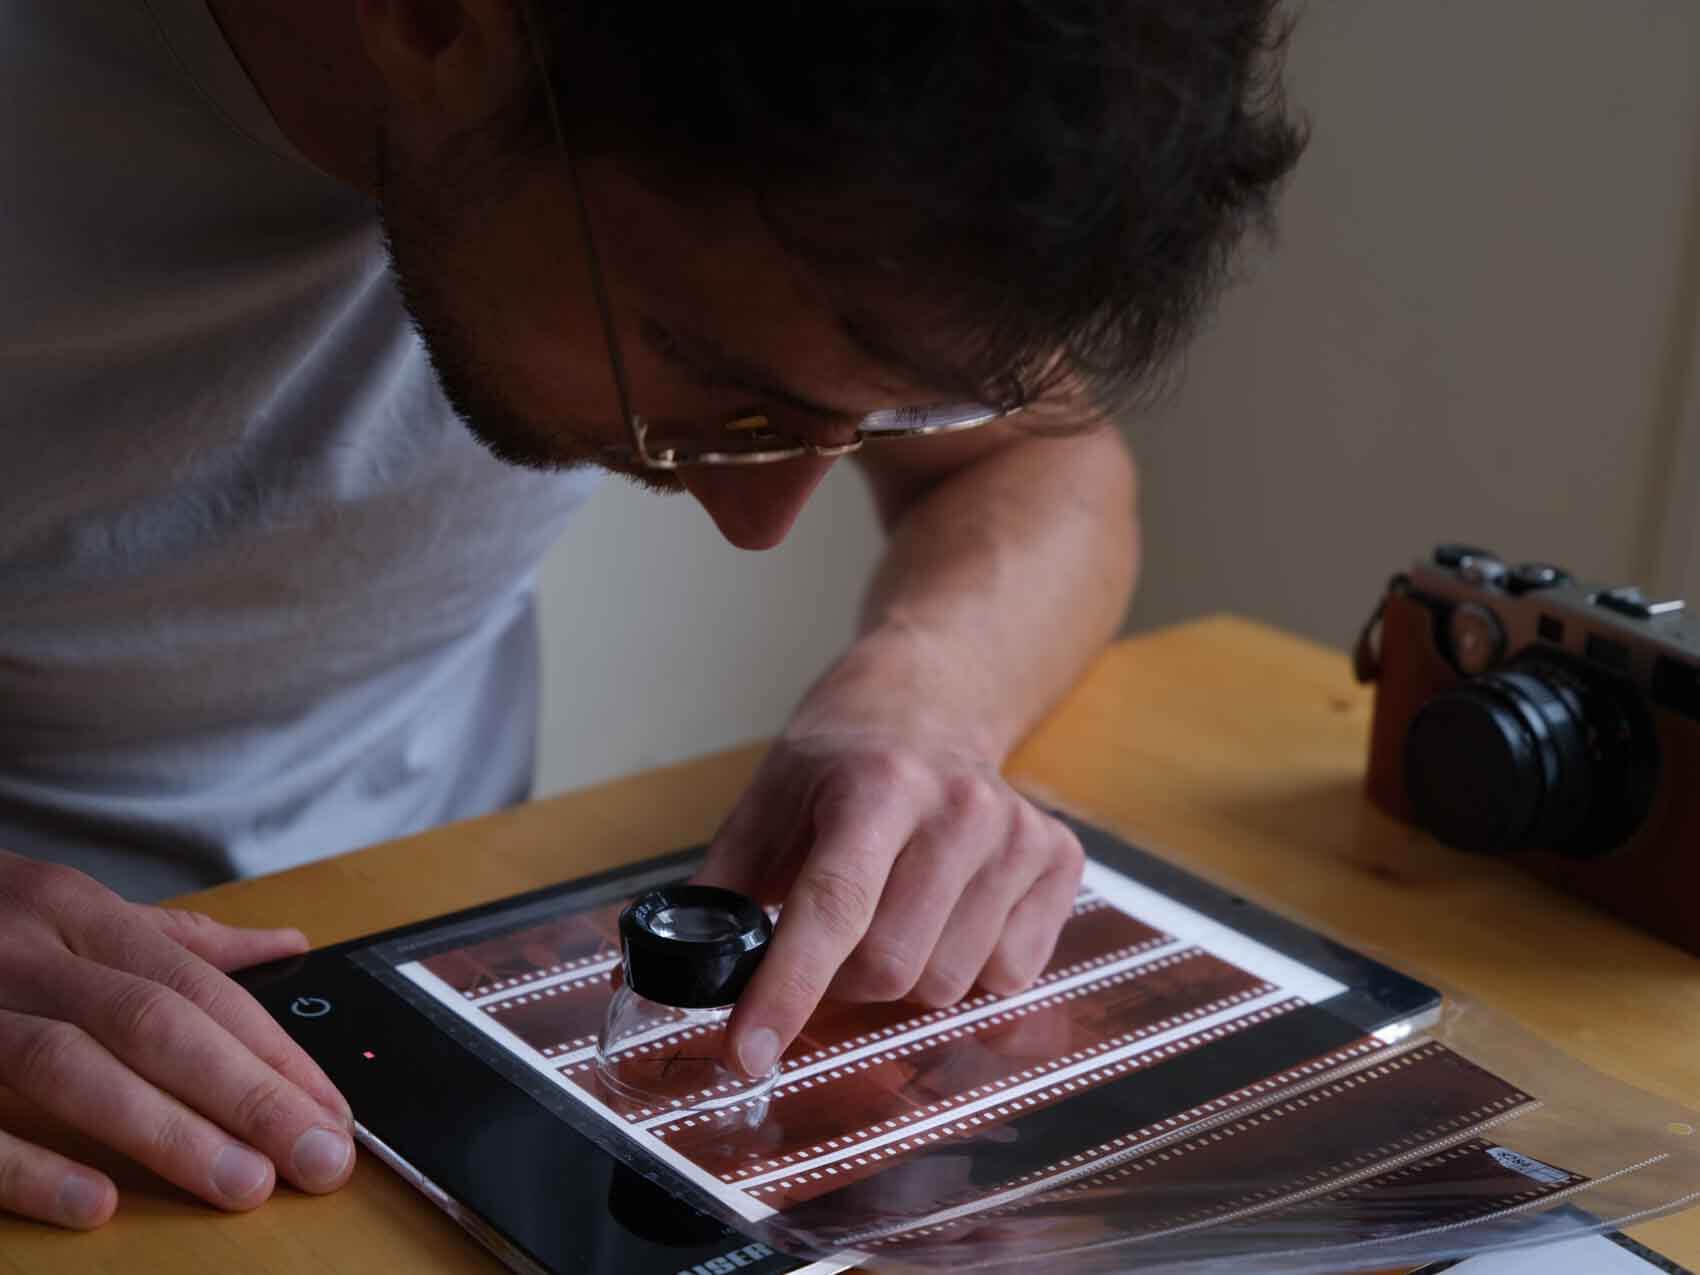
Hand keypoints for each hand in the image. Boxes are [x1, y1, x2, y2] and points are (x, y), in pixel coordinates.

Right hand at [0, 852, 354, 1228]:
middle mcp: (19, 951)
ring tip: (241, 1187)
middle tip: (319, 1159)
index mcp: (72, 913)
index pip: (199, 986)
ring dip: (163, 1131)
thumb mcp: (67, 916)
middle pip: (154, 1022)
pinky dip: (28, 1164)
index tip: (336, 1114)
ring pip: (70, 1065)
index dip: (273, 1053)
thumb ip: (175, 941)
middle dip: (247, 1095)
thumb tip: (284, 945)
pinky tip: (95, 1203)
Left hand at [694, 728, 1083, 1078]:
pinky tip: (948, 914)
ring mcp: (1017, 834)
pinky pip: (1008, 976)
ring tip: (891, 917)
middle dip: (842, 982)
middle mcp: (958, 806)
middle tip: (828, 945)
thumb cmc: (841, 762)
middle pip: (891, 967)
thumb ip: (720, 890)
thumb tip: (660, 974)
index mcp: (875, 786)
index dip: (788, 989)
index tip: (750, 1051)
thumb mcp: (767, 802)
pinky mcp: (1059, 860)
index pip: (833, 907)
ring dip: (904, 978)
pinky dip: (966, 971)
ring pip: (949, 983)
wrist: (931, 702)